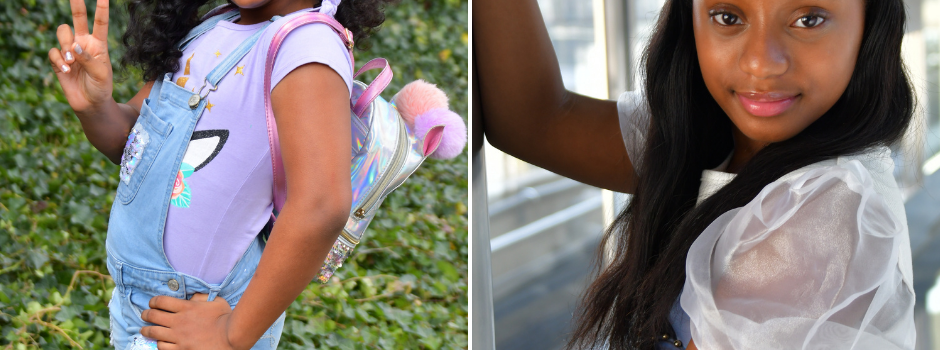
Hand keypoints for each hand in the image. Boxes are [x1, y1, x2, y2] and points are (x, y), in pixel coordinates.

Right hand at [47, 0, 113, 114]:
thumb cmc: (101, 87)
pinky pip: (53, 52)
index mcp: (98, 44)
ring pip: (62, 33)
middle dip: (76, 5)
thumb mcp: (101, 73)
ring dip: (65, 43)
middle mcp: (83, 43)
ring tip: (72, 60)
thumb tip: (74, 46)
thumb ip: (89, 59)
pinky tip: (66, 70)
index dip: (101, 9)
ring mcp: (70, 51)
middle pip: (78, 19)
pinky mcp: (59, 61)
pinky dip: (59, 60)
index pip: (100, 23)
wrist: (91, 103)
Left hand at [140, 293, 245, 349]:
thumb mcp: (216, 301)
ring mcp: (178, 337)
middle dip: (145, 314)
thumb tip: (192, 298)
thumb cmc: (226, 318)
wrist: (231, 337)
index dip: (153, 301)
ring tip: (146, 330)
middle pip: (152, 316)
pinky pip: (162, 347)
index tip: (152, 303)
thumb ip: (201, 298)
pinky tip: (161, 342)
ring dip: (147, 330)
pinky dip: (159, 344)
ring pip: (153, 332)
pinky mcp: (181, 349)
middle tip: (145, 315)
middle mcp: (179, 321)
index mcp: (186, 307)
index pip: (161, 301)